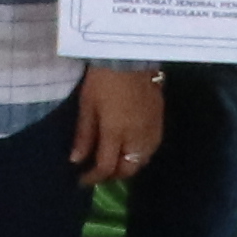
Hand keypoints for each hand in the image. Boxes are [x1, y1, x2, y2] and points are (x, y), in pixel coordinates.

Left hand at [70, 64, 164, 184]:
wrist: (131, 56)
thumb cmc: (103, 79)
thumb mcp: (87, 105)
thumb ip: (84, 135)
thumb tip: (76, 160)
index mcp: (116, 133)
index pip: (106, 167)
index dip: (93, 178)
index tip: (81, 180)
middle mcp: (137, 138)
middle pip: (128, 169)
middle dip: (112, 175)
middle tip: (98, 173)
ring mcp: (151, 130)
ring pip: (142, 161)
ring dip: (127, 166)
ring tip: (113, 162)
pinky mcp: (160, 122)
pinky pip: (151, 148)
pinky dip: (139, 154)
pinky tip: (129, 148)